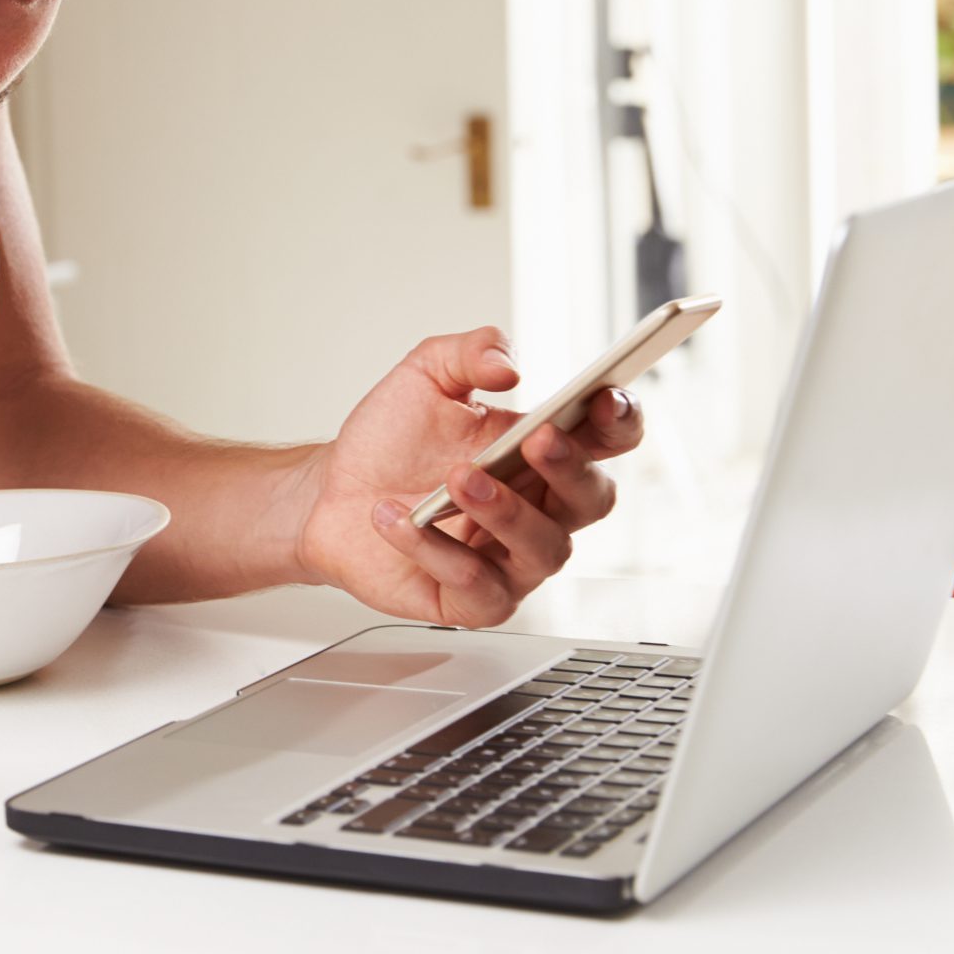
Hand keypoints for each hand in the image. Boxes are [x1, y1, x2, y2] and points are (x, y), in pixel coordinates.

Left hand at [292, 328, 644, 626]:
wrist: (333, 491)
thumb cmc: (392, 439)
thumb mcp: (426, 375)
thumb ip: (470, 352)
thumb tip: (508, 364)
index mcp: (543, 452)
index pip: (609, 439)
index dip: (621, 420)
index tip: (605, 397)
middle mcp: (541, 509)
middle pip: (592, 498)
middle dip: (571, 468)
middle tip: (535, 440)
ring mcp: (512, 559)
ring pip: (543, 548)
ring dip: (505, 512)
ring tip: (456, 479)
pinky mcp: (473, 601)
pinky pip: (476, 586)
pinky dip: (436, 551)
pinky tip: (402, 519)